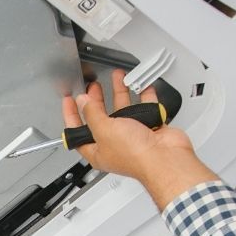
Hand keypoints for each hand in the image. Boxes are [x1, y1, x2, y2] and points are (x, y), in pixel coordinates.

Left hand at [65, 70, 216, 210]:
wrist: (166, 158)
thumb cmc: (136, 155)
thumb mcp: (104, 130)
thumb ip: (92, 114)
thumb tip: (83, 102)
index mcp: (97, 151)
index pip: (78, 132)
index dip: (71, 115)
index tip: (69, 100)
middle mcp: (114, 144)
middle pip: (101, 118)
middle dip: (97, 101)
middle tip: (93, 87)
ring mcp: (133, 136)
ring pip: (124, 110)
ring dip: (120, 92)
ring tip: (117, 77)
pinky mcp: (150, 129)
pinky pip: (145, 108)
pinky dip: (144, 95)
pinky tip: (141, 85)